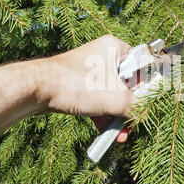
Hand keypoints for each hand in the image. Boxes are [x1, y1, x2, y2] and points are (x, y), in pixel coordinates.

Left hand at [0, 35, 136, 136]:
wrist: (36, 89)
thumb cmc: (78, 85)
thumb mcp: (115, 98)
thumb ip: (137, 106)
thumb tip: (148, 114)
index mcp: (116, 48)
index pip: (142, 66)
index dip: (146, 88)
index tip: (147, 105)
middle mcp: (104, 55)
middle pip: (127, 85)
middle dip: (130, 109)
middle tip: (133, 126)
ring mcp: (90, 70)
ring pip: (112, 95)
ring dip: (117, 116)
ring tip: (120, 136)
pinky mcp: (79, 84)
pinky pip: (98, 100)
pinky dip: (103, 115)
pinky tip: (107, 134)